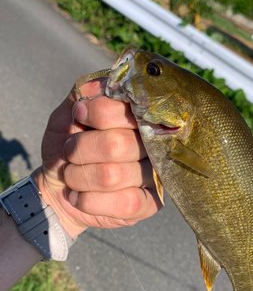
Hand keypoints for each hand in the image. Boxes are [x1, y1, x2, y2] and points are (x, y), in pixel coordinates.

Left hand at [32, 80, 161, 238]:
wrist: (58, 185)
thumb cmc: (69, 143)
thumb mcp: (69, 112)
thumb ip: (83, 91)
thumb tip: (98, 85)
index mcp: (142, 117)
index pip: (131, 108)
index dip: (99, 112)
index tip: (78, 116)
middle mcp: (156, 145)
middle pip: (118, 144)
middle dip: (81, 148)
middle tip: (70, 152)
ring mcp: (156, 177)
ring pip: (112, 175)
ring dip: (79, 175)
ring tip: (71, 175)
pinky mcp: (150, 204)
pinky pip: (123, 203)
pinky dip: (87, 200)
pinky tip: (79, 196)